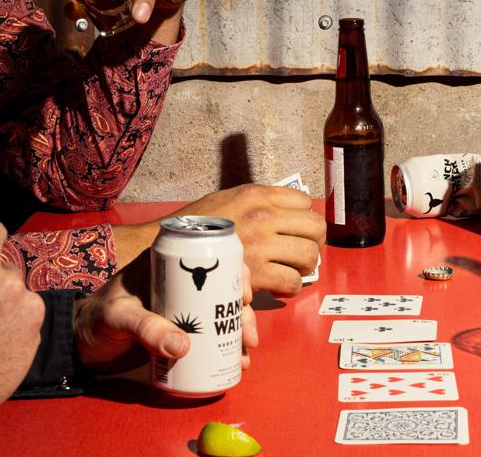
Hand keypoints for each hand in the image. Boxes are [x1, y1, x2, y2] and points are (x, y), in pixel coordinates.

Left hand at [74, 251, 258, 372]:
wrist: (76, 346)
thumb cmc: (93, 320)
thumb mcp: (117, 318)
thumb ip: (146, 328)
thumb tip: (185, 347)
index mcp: (164, 264)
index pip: (209, 255)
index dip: (235, 271)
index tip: (245, 296)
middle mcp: (177, 282)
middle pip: (222, 289)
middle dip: (243, 312)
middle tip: (249, 337)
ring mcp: (181, 306)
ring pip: (220, 313)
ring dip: (238, 332)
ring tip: (245, 356)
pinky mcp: (179, 329)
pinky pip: (209, 334)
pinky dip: (224, 347)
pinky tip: (235, 362)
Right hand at [173, 184, 325, 295]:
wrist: (165, 250)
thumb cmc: (195, 227)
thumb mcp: (227, 199)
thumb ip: (257, 203)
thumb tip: (284, 211)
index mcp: (256, 194)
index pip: (304, 201)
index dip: (305, 218)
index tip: (299, 229)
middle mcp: (262, 216)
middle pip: (315, 227)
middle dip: (314, 242)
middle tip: (304, 252)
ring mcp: (261, 244)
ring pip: (308, 255)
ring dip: (306, 266)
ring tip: (294, 269)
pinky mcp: (256, 272)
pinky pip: (292, 280)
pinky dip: (292, 286)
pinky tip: (282, 285)